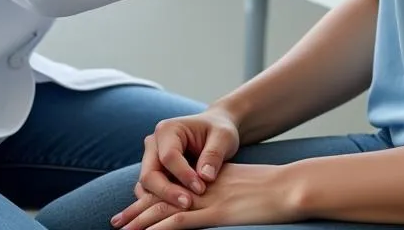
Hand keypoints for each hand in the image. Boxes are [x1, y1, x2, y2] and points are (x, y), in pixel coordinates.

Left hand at [115, 164, 298, 229]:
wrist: (287, 186)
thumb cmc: (272, 189)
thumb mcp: (242, 186)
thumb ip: (225, 191)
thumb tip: (216, 201)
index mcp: (207, 179)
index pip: (172, 188)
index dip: (151, 198)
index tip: (133, 206)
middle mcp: (203, 188)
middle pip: (163, 199)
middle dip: (137, 212)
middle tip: (116, 221)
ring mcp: (208, 201)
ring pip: (166, 210)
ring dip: (141, 223)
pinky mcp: (216, 214)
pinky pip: (183, 221)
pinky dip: (163, 228)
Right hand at [119, 108, 239, 217]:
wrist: (214, 129)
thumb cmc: (218, 130)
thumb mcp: (223, 136)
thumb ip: (213, 154)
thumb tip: (205, 177)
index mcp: (168, 129)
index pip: (168, 157)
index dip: (184, 175)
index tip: (201, 189)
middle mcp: (154, 143)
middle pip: (150, 174)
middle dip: (168, 192)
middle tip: (189, 204)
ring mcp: (150, 158)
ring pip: (147, 185)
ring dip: (163, 199)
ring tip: (186, 206)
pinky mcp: (154, 172)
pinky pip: (150, 191)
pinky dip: (161, 201)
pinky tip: (180, 206)